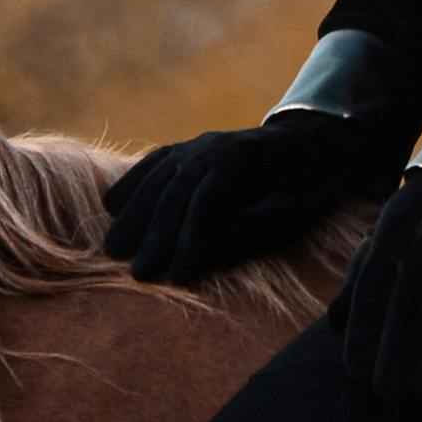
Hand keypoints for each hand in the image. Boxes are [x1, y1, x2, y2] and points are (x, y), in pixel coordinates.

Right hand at [103, 114, 402, 286]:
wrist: (311, 144)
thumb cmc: (305, 187)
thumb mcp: (294, 210)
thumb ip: (256, 225)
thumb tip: (214, 251)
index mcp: (244, 160)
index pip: (207, 203)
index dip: (190, 241)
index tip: (177, 277)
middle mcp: (213, 146)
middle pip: (175, 192)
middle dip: (155, 235)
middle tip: (138, 274)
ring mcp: (197, 145)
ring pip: (158, 178)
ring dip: (134, 214)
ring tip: (114, 250)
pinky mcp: (188, 149)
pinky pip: (153, 163)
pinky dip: (131, 183)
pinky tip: (111, 205)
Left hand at [341, 173, 421, 404]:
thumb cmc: (415, 221)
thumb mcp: (379, 236)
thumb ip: (357, 280)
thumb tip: (337, 328)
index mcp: (390, 238)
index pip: (370, 296)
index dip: (362, 338)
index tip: (357, 371)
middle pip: (407, 313)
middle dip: (396, 359)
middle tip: (388, 393)